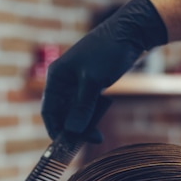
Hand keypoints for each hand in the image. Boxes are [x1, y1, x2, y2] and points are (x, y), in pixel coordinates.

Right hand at [41, 0, 166, 141]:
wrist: (131, 33)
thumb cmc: (108, 52)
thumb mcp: (94, 81)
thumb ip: (82, 106)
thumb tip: (72, 130)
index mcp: (57, 77)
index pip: (49, 111)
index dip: (55, 130)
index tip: (66, 146)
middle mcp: (64, 81)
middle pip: (63, 113)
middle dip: (73, 130)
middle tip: (90, 141)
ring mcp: (78, 83)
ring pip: (76, 111)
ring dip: (85, 125)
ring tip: (98, 136)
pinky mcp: (92, 84)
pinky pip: (87, 106)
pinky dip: (92, 116)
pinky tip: (100, 125)